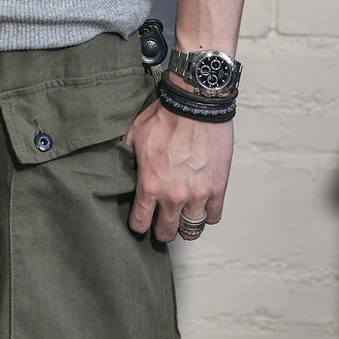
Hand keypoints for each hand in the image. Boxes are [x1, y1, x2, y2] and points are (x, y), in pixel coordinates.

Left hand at [122, 97, 233, 241]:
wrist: (194, 106)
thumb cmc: (164, 117)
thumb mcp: (134, 135)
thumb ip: (128, 157)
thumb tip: (121, 165)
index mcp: (149, 185)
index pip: (140, 223)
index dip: (139, 224)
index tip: (140, 221)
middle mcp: (173, 196)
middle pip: (167, 232)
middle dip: (162, 230)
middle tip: (162, 223)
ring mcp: (198, 195)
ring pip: (191, 229)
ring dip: (185, 224)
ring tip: (182, 216)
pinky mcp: (218, 189)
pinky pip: (213, 217)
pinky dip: (207, 214)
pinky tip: (201, 206)